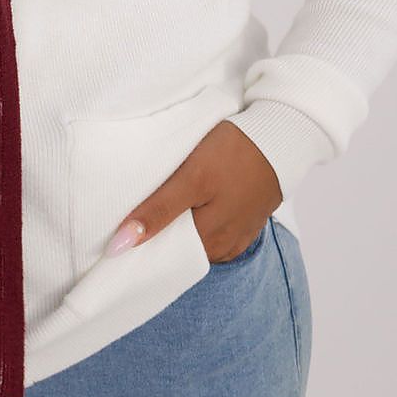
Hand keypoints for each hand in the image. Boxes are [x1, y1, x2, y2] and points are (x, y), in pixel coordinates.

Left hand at [105, 119, 283, 263]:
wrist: (281, 138)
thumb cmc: (233, 153)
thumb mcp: (191, 177)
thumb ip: (158, 211)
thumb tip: (121, 245)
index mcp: (208, 241)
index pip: (162, 258)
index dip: (139, 247)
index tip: (114, 237)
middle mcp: (223, 247)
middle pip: (179, 250)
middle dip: (156, 236)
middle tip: (130, 216)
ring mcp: (235, 236)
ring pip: (195, 240)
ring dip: (177, 228)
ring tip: (158, 206)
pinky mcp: (243, 222)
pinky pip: (211, 230)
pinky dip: (197, 221)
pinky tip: (188, 203)